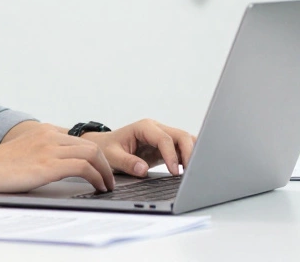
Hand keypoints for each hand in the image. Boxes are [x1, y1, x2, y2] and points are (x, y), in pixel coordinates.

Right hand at [0, 124, 115, 192]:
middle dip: (104, 162)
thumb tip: (51, 165)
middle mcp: (50, 135)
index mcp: (44, 130)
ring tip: (107, 184)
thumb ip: (39, 151)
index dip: (93, 153)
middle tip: (108, 177)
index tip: (99, 166)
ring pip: (92, 153)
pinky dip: (97, 177)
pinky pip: (84, 167)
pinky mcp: (49, 164)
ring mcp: (50, 148)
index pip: (78, 138)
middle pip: (91, 144)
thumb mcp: (23, 151)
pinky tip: (98, 186)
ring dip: (105, 171)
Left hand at [82, 119, 196, 176]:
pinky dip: (189, 158)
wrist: (105, 146)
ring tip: (194, 172)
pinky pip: (183, 150)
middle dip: (190, 152)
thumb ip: (127, 162)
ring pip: (186, 141)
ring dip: (192, 154)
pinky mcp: (166, 147)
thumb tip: (143, 170)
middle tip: (191, 172)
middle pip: (181, 136)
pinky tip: (190, 171)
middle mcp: (156, 129)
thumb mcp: (112, 156)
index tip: (174, 172)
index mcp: (144, 127)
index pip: (164, 138)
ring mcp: (163, 137)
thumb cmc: (107, 148)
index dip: (171, 155)